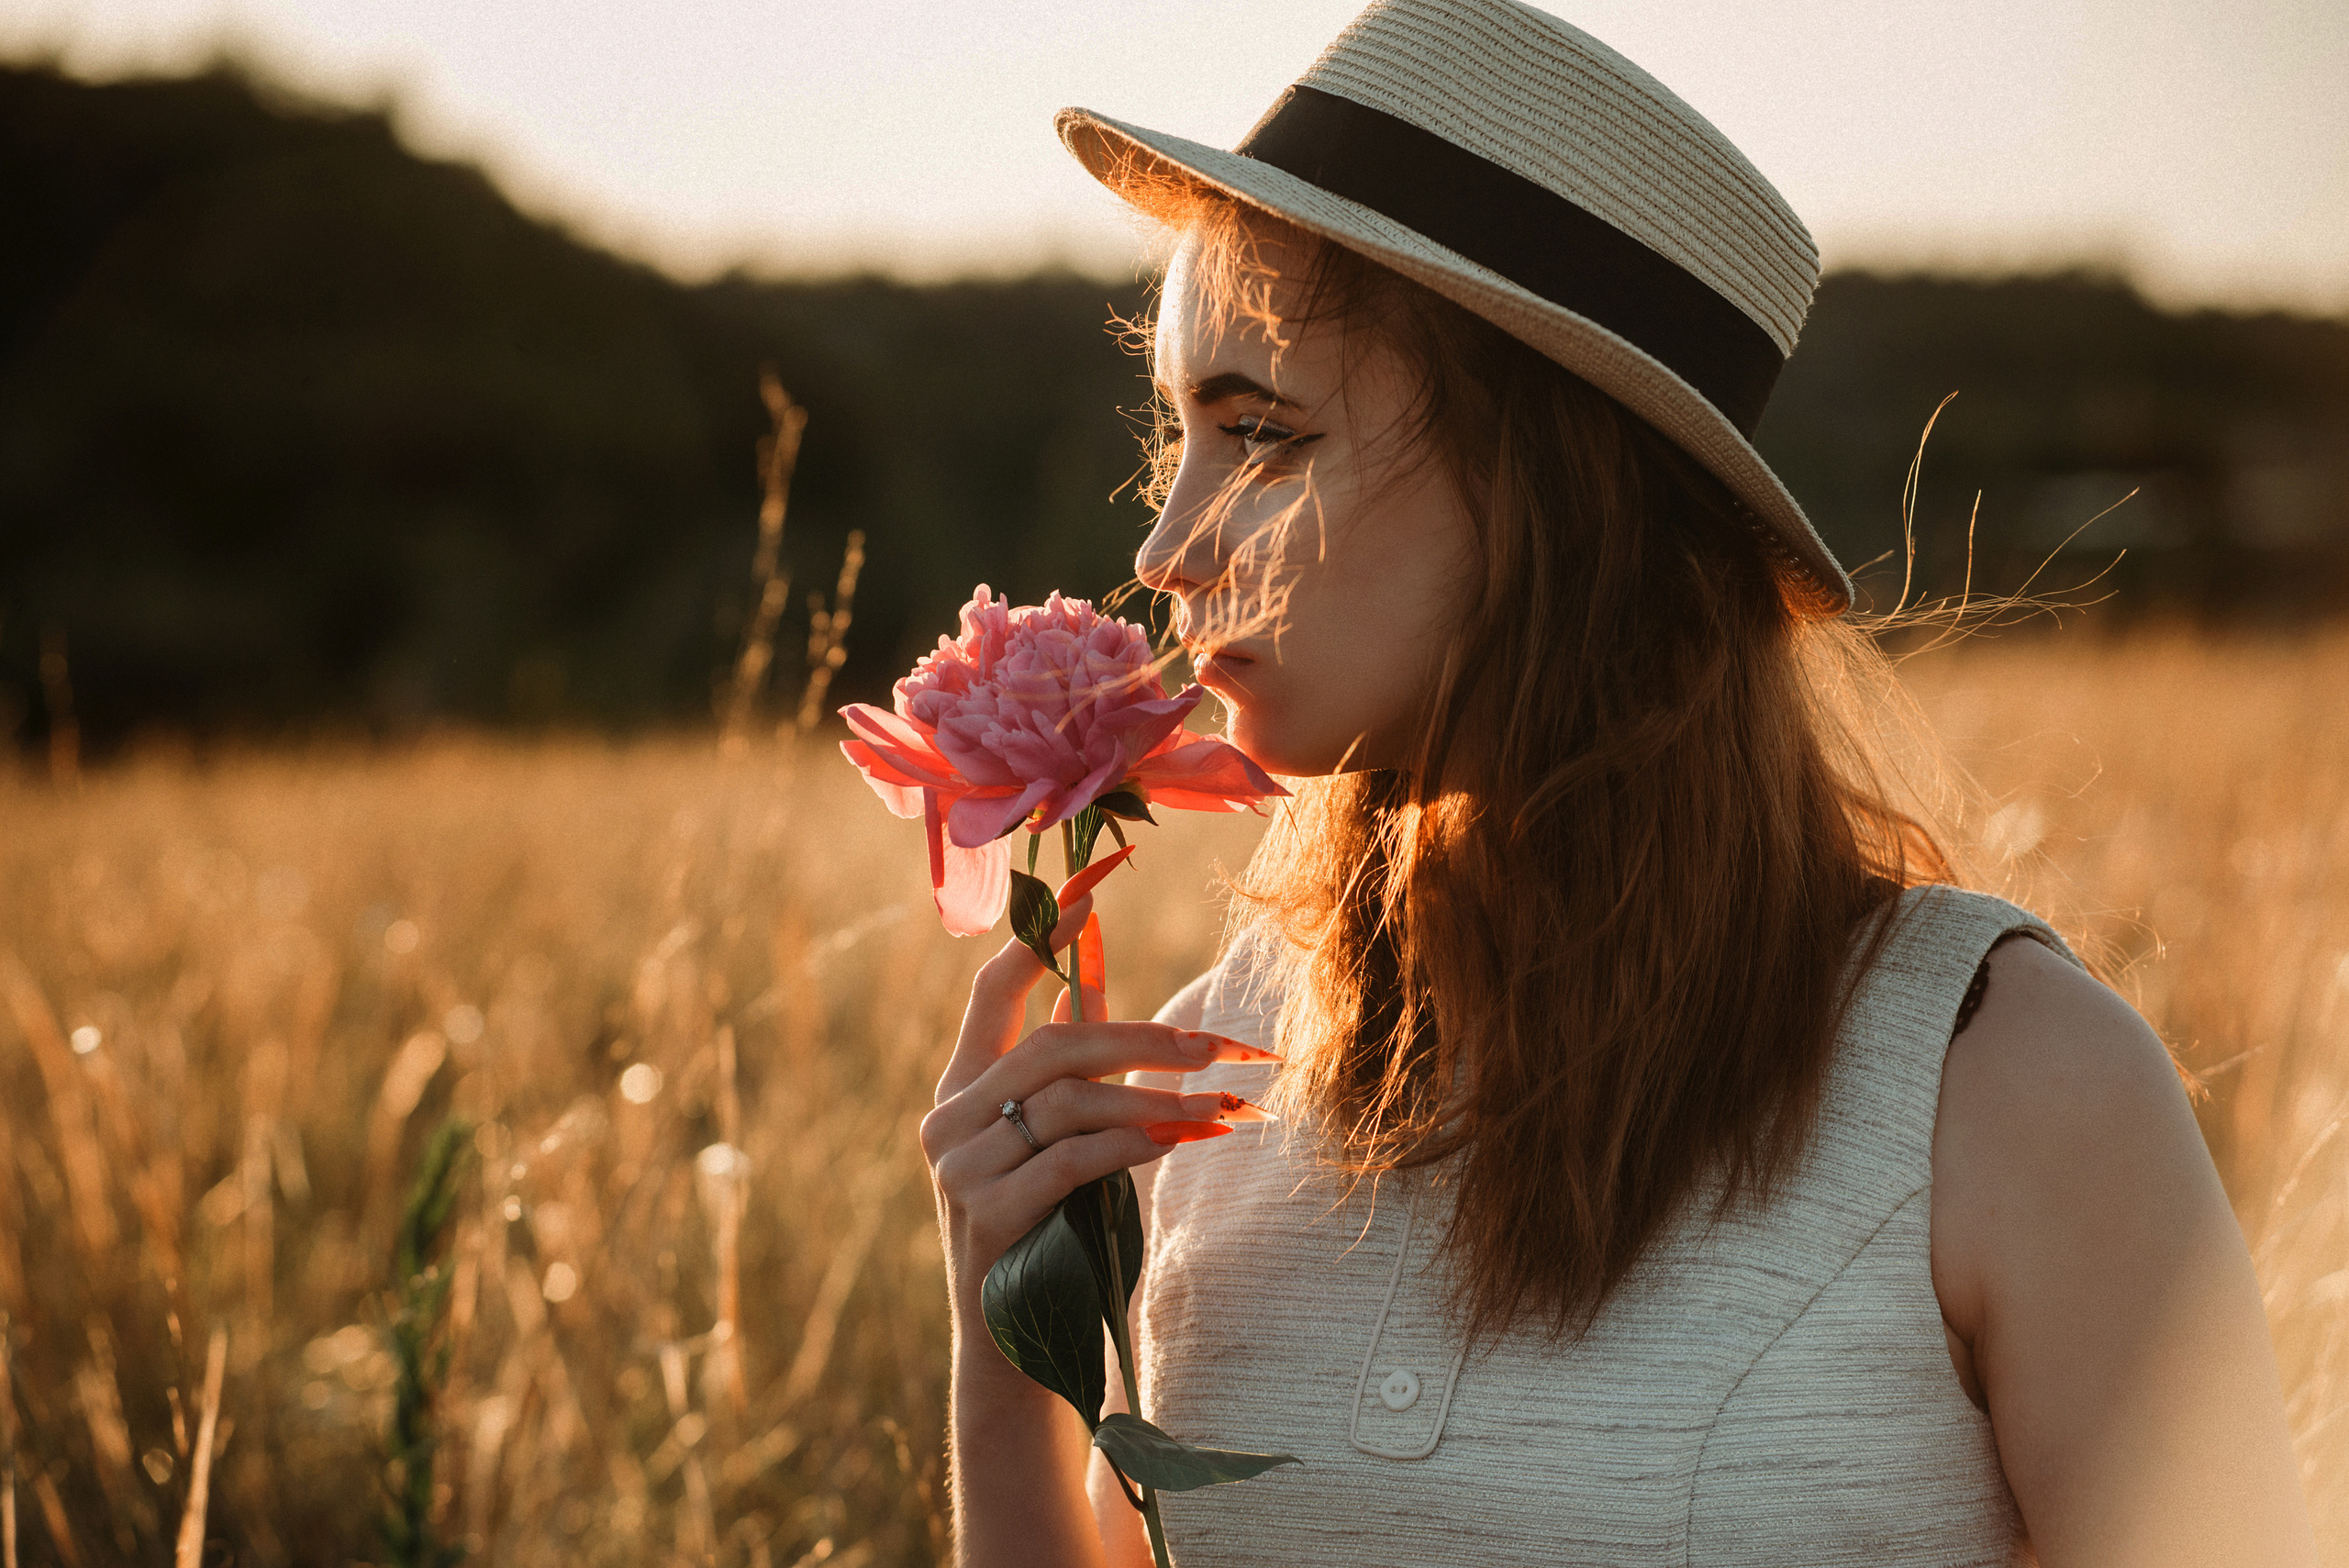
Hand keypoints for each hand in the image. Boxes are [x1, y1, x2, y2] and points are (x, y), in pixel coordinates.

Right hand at [919, 894, 1275, 1329]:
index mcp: (962, 1090)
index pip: (991, 990)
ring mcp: (960, 1171)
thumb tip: (1088, 977)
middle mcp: (949, 1120)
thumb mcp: (1060, 1143)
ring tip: (1225, 1106)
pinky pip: (1071, 1159)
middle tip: (1223, 1044)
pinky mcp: (988, 1218)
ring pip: (1068, 1100)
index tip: (1098, 883)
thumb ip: (1071, 1071)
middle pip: (1052, 1044)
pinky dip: (1135, 1143)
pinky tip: (1183, 1140)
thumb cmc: (1051, 1240)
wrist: (1017, 1357)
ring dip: (1159, 1098)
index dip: (1042, 933)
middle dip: (1146, 1038)